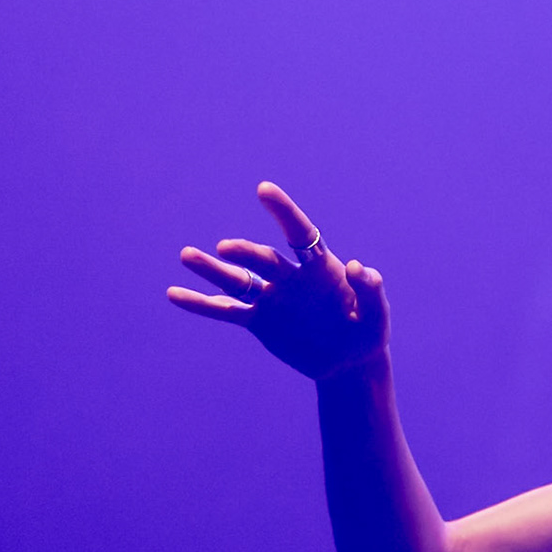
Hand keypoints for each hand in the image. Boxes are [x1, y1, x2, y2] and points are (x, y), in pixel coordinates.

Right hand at [168, 182, 389, 380]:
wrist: (349, 362)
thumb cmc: (367, 332)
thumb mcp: (377, 316)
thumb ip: (371, 290)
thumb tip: (359, 265)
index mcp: (320, 268)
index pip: (300, 234)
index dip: (284, 212)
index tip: (264, 190)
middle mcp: (290, 277)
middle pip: (263, 259)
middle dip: (245, 253)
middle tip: (227, 248)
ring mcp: (271, 297)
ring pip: (237, 280)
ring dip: (213, 269)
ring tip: (187, 255)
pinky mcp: (259, 320)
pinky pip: (226, 310)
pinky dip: (201, 304)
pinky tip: (174, 294)